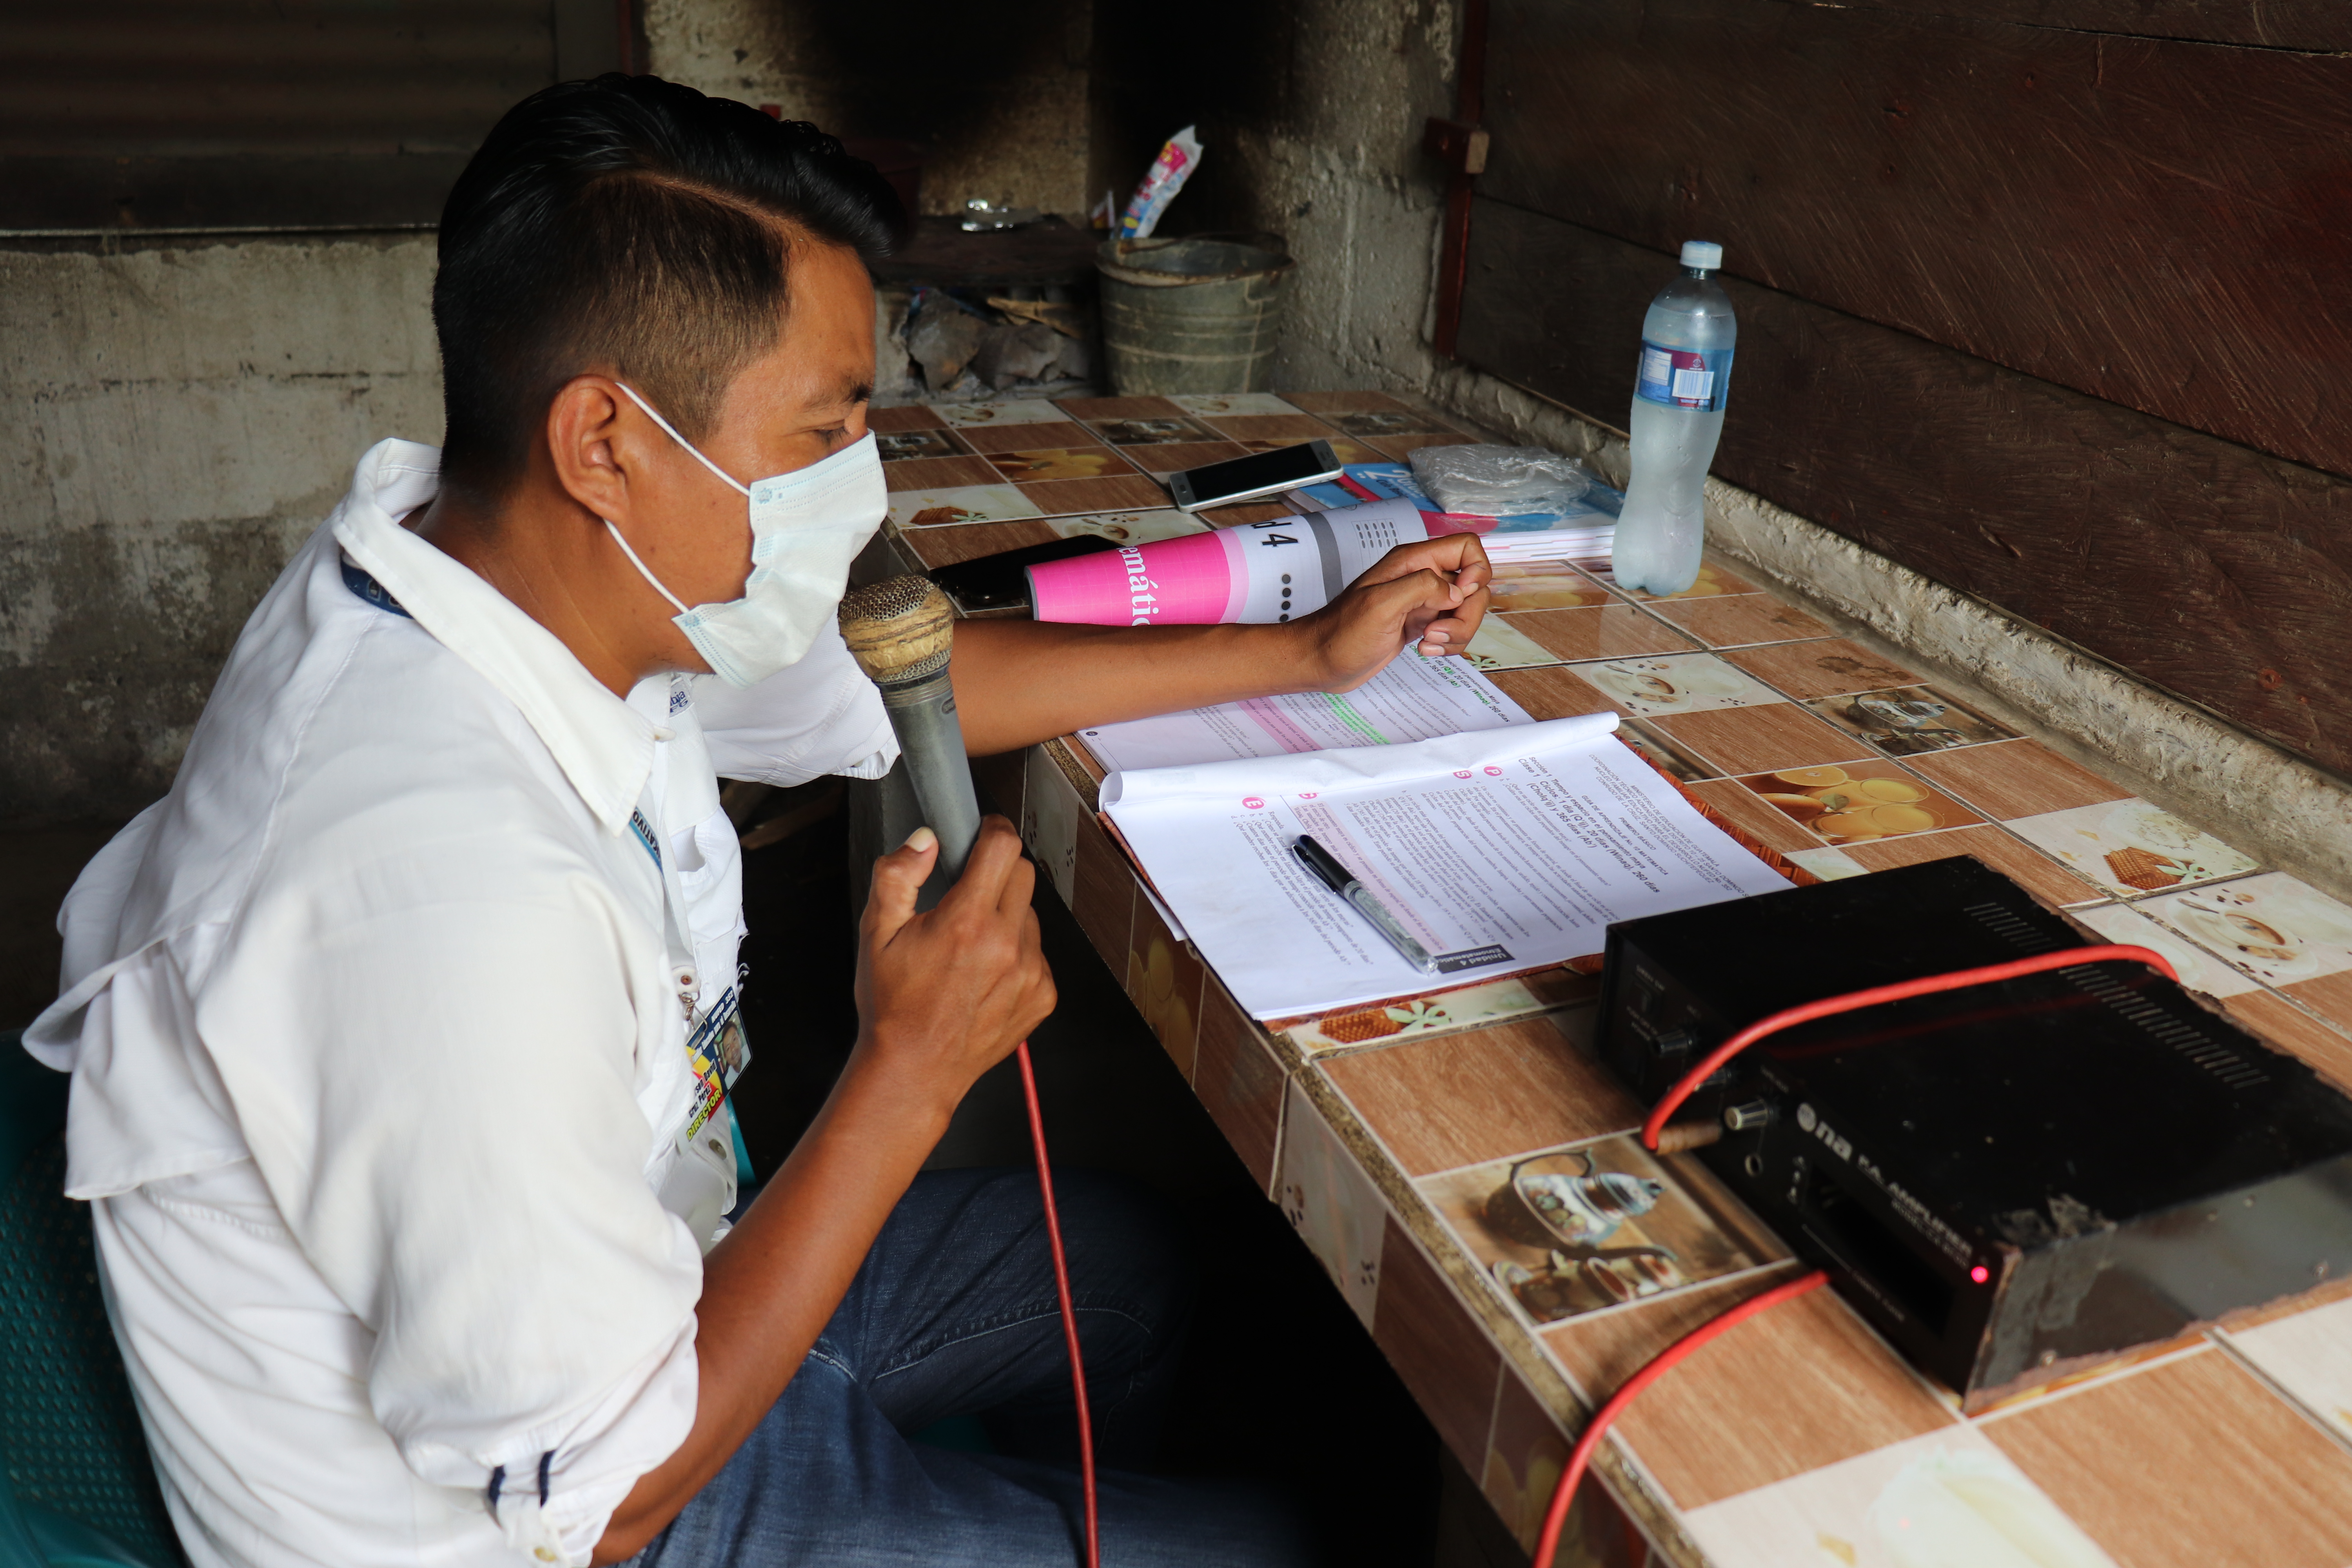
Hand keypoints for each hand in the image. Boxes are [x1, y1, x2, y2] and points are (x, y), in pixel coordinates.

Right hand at [852, 816, 1055, 1115]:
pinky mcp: (1043, 996)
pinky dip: (1017, 955)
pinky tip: (985, 975)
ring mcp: (1030, 972)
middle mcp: (1005, 944)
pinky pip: (1039, 954)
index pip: (1002, 847)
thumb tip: (924, 840)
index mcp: (966, 921)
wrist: (915, 1069)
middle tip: (968, 894)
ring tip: (970, 946)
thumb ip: (897, 876)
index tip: (985, 832)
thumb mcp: (875, 933)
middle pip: (1023, 874)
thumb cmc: (893, 1006)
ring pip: (1031, 916)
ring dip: (1006, 917)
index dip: (993, 830)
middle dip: (997, 873)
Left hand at [1294, 532, 1493, 690]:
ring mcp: (1422, 602)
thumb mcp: (1380, 604)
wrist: (1321, 660)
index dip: (1475, 572)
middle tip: (1437, 631)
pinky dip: (1449, 643)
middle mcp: (1421, 577)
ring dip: (1458, 632)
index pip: (1466, 547)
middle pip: (1474, 585)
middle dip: (1466, 613)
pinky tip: (1426, 649)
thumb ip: (1421, 587)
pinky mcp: (1421, 624)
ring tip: (1429, 643)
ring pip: (1466, 610)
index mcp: (1412, 562)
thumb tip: (1455, 591)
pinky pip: (1453, 628)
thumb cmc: (1341, 633)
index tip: (1458, 598)